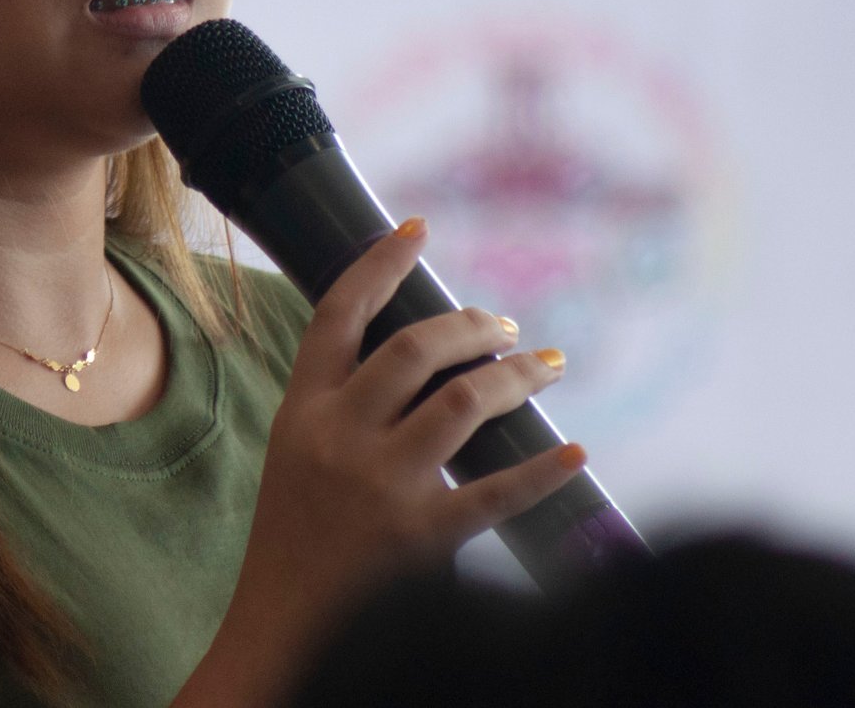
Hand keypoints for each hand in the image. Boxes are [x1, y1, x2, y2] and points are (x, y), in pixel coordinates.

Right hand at [178, 219, 582, 707]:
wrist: (280, 625)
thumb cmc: (293, 534)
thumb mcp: (297, 451)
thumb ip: (342, 404)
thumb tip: (423, 352)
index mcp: (302, 410)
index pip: (339, 314)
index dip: (380, 263)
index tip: (418, 230)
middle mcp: (339, 436)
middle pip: (414, 347)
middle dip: (469, 324)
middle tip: (504, 325)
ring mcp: (380, 485)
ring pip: (462, 401)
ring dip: (514, 376)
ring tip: (544, 366)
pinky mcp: (420, 536)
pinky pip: (496, 493)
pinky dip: (543, 471)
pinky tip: (575, 452)